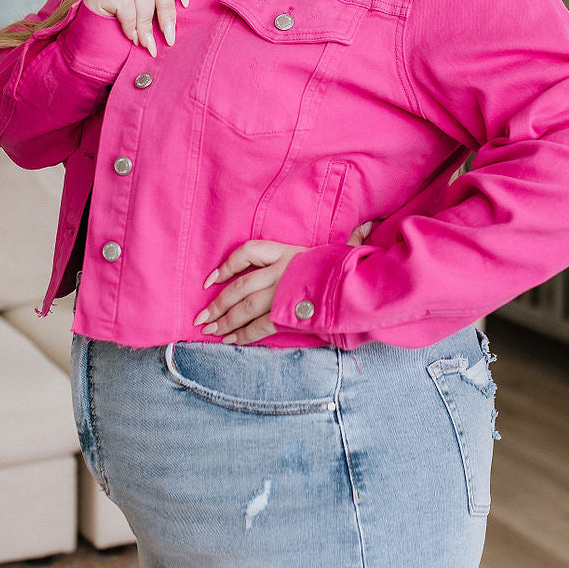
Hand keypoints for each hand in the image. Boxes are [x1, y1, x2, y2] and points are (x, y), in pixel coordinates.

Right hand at [83, 0, 188, 56]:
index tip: (185, 2)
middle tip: (168, 36)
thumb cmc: (123, 38)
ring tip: (146, 42)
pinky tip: (130, 36)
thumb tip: (187, 10)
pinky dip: (131, 23)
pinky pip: (124, 2)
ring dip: (147, 22)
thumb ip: (164, 11)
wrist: (89, 51)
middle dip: (167, 10)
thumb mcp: (150, 22)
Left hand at [192, 222, 375, 344]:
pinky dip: (243, 335)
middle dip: (217, 304)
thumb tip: (366, 227)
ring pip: (244, 309)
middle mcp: (278, 271)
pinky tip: (231, 340)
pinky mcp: (286, 314)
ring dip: (224, 322)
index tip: (211, 279)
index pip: (247, 252)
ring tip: (210, 330)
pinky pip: (258, 327)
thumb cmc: (347, 270)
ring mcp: (281, 294)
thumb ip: (331, 246)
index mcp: (286, 252)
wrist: (359, 287)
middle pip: (239, 287)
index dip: (226, 265)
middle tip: (202, 317)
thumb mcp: (336, 251)